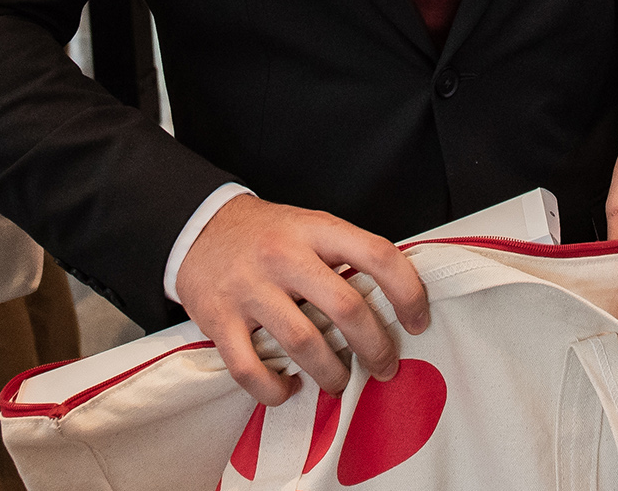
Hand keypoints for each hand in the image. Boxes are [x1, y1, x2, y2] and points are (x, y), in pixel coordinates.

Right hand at [176, 196, 429, 404]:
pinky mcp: (219, 320)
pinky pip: (251, 369)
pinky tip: (288, 388)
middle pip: (345, 308)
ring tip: (339, 382)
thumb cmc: (267, 235)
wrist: (199, 229)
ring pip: (304, 343)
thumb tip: (394, 301)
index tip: (418, 321)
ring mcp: (249, 289)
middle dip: (374, 347)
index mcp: (315, 229)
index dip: (407, 291)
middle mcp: (283, 256)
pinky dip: (275, 390)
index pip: (376, 254)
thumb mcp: (310, 227)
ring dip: (331, 374)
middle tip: (384, 367)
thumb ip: (344, 256)